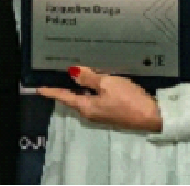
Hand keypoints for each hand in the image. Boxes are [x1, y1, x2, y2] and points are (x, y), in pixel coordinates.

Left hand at [37, 66, 162, 132]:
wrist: (151, 116)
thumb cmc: (127, 99)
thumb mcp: (107, 84)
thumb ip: (89, 78)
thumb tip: (72, 73)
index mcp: (86, 107)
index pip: (63, 97)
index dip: (51, 91)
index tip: (38, 88)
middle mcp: (90, 112)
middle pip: (73, 97)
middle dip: (65, 86)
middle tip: (56, 72)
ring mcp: (101, 113)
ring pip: (85, 97)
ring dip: (79, 86)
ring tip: (73, 72)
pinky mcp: (111, 111)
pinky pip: (95, 98)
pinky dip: (91, 89)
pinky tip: (94, 79)